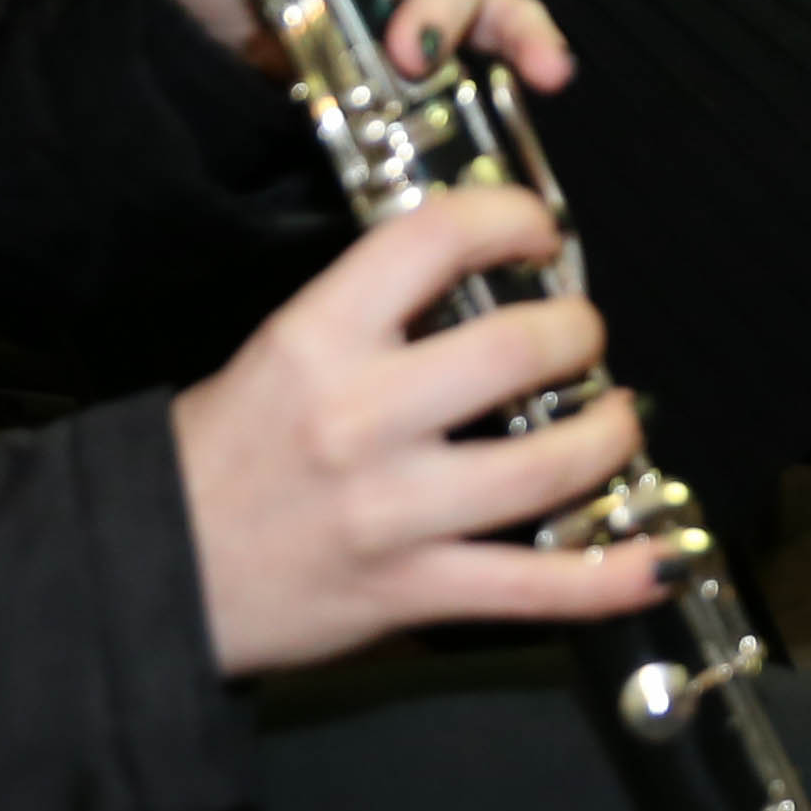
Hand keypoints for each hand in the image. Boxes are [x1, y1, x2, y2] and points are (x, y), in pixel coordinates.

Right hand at [170, 184, 673, 674]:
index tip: (540, 232)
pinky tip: (656, 553)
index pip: (433, 240)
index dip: (511, 219)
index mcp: (317, 339)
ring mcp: (392, 512)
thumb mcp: (280, 353)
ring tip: (616, 422)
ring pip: (547, 464)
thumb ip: (375, 317)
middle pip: (516, 348)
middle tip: (583, 336)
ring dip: (610, 436)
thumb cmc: (222, 454)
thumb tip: (484, 279)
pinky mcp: (412, 592)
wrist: (154, 568)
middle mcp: (359, 418)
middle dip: (578, 332)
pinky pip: (537, 586)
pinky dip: (611, 574)